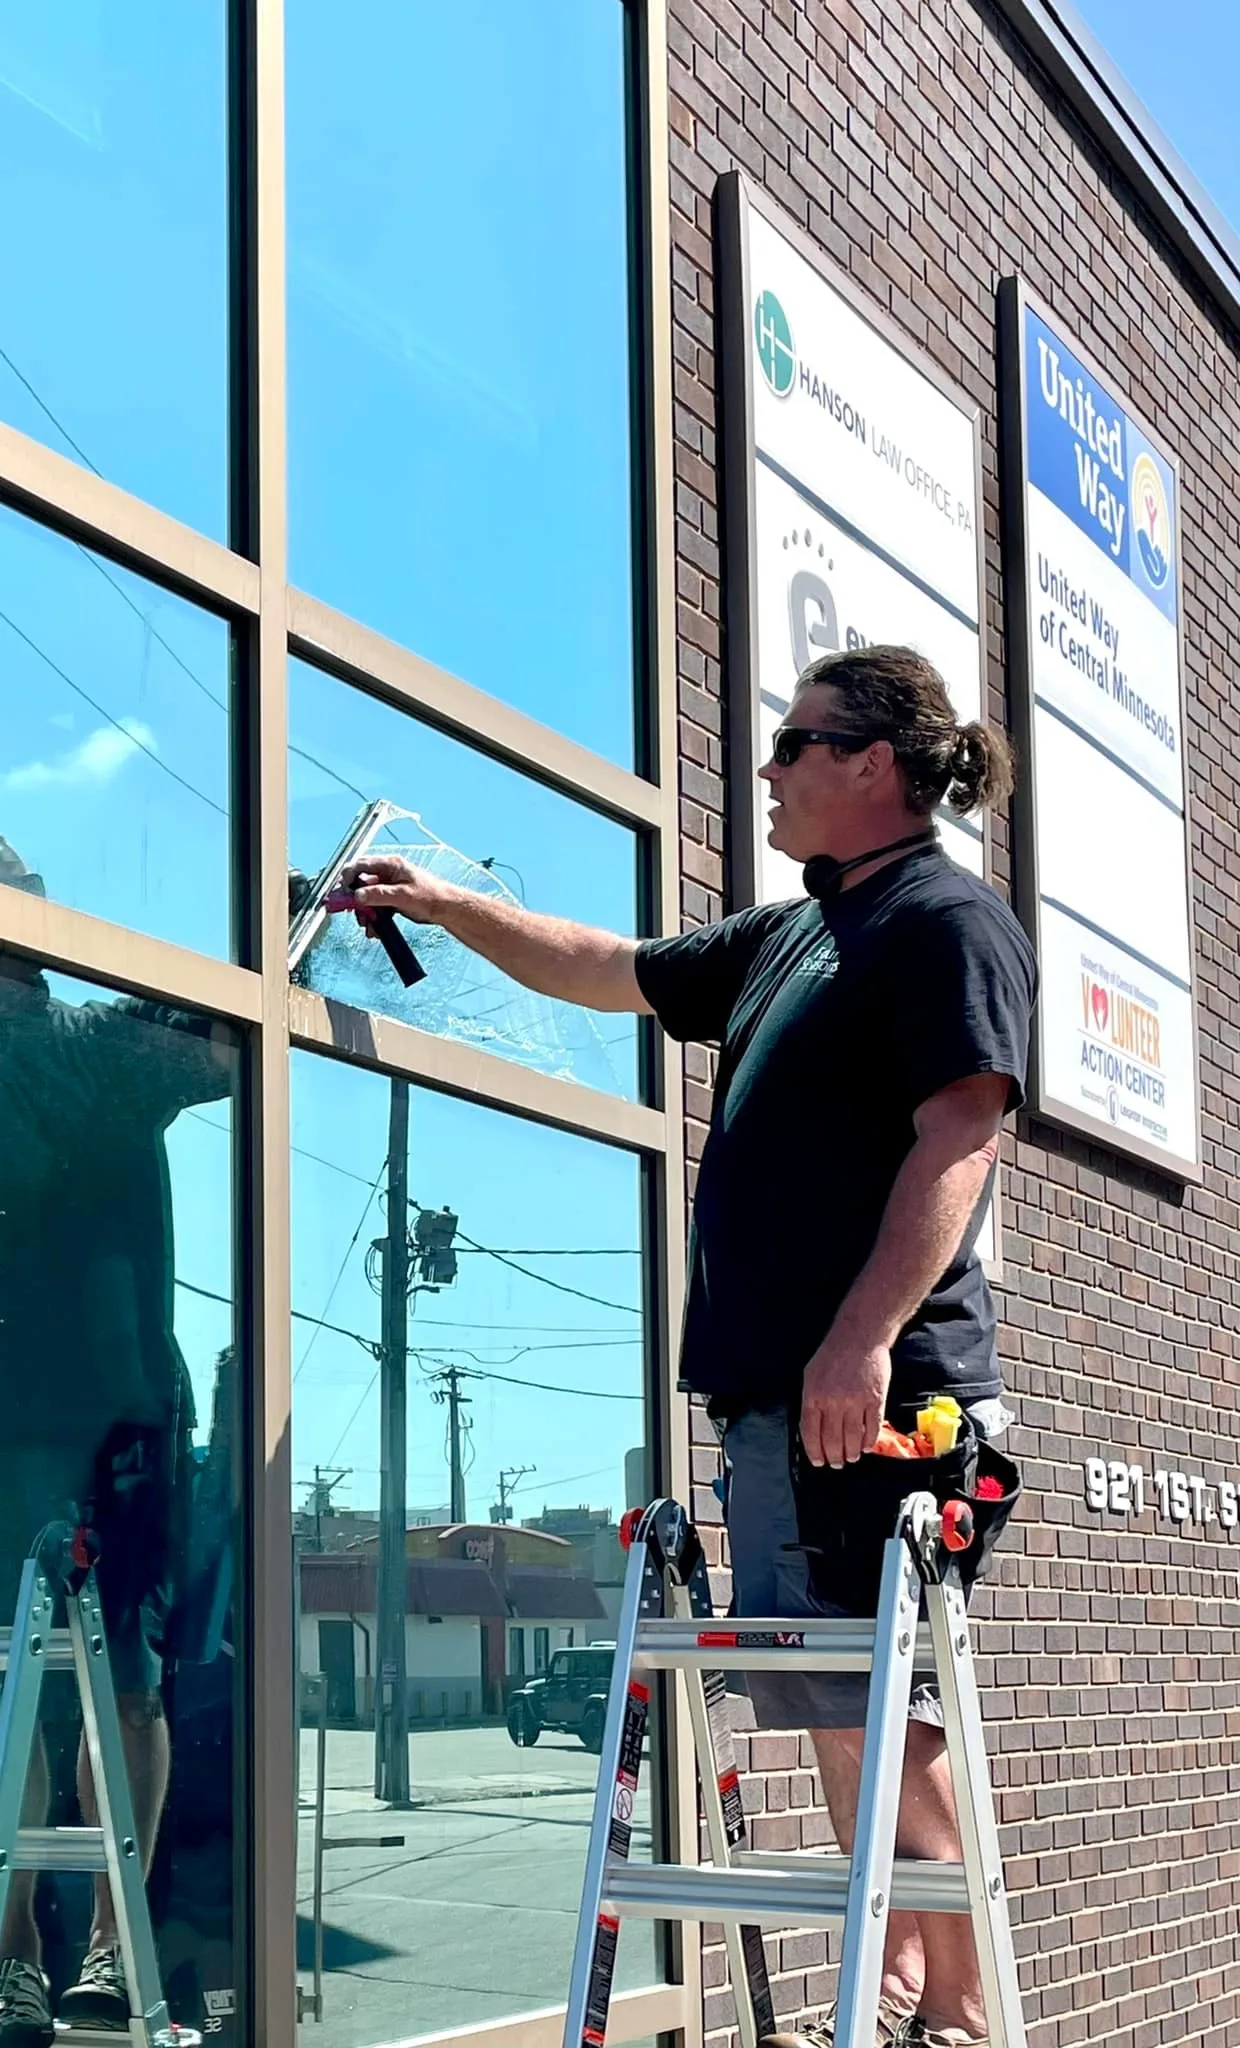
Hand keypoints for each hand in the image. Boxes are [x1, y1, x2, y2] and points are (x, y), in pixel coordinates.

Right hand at [338, 855, 456, 925]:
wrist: (446, 909)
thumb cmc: (431, 896)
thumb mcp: (402, 895)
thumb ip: (378, 895)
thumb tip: (358, 896)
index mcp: (390, 865)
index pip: (361, 865)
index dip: (348, 877)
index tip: (343, 892)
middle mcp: (387, 874)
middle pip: (360, 883)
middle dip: (355, 899)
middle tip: (353, 912)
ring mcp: (389, 887)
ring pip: (366, 898)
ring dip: (364, 912)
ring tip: (367, 924)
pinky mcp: (391, 900)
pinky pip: (375, 907)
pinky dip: (373, 918)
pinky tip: (375, 928)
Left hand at [799, 1324, 890, 1468]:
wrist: (860, 1336)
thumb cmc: (833, 1355)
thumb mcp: (811, 1375)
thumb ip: (810, 1402)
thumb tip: (811, 1429)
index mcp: (813, 1396)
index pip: (810, 1434)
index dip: (814, 1452)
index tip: (818, 1462)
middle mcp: (833, 1402)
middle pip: (832, 1441)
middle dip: (833, 1458)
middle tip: (836, 1464)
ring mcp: (856, 1402)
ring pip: (852, 1440)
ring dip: (851, 1453)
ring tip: (851, 1458)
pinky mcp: (876, 1401)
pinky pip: (873, 1429)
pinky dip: (869, 1442)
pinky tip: (866, 1447)